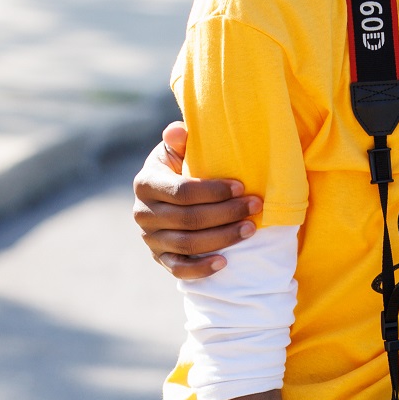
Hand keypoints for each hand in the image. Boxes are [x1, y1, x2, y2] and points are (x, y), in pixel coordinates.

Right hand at [131, 120, 259, 278]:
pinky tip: (225, 262)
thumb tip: (178, 131)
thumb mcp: (177, 150)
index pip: (182, 191)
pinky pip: (178, 269)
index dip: (213, 191)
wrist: (169, 196)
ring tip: (250, 229)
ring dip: (222, 238)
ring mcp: (150, 238)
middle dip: (226, 213)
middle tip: (255, 207)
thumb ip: (178, 140)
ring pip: (187, 244)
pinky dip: (201, 268)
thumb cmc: (180, 167)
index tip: (242, 187)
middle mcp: (143, 213)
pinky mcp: (160, 258)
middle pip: (188, 219)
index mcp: (146, 183)